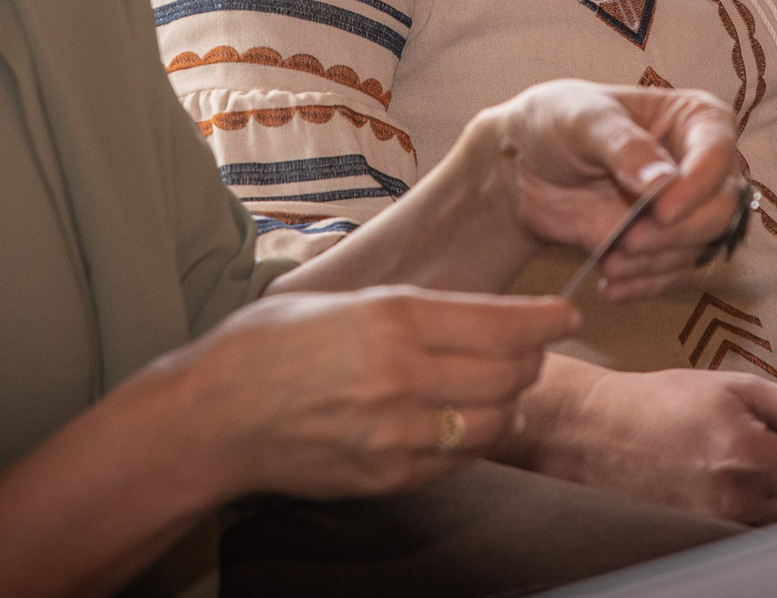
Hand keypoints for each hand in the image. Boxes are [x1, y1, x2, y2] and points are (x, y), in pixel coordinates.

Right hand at [161, 286, 578, 500]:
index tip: (566, 313)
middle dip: (532, 359)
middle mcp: (403, 377)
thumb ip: (412, 308)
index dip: (546, 319)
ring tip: (497, 386)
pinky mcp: (387, 476)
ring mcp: (396, 434)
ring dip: (508, 403)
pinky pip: (457, 460)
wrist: (210, 418)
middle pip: (511, 374)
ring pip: (495, 422)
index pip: (503, 324)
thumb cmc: (266, 346)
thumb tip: (478, 311)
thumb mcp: (342, 300)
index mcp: (393, 319)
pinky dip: (471, 439)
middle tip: (530, 348)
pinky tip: (457, 420)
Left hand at [480, 79, 743, 301]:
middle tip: (630, 241)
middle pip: (720, 209)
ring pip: (698, 248)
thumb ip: (624, 147)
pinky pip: (672, 274)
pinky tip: (611, 285)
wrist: (525, 165)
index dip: (698, 186)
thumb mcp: (584, 120)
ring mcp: (685, 209)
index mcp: (695, 120)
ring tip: (610, 262)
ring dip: (656, 262)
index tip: (662, 211)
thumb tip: (662, 181)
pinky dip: (644, 284)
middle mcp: (700, 166)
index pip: (719, 153)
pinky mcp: (664, 244)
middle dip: (677, 233)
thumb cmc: (559, 122)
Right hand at [518, 360, 776, 524]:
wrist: (596, 434)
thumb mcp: (737, 386)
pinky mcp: (703, 540)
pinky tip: (727, 488)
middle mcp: (737, 500)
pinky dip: (752, 514)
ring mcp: (718, 526)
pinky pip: (754, 535)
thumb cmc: (665, 402)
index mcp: (750, 454)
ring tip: (742, 467)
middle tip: (765, 449)